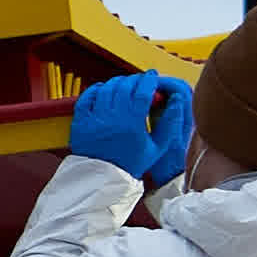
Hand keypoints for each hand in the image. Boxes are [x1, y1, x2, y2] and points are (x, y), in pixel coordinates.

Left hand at [69, 71, 189, 180]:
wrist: (104, 179)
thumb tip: (176, 100)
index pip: (143, 91)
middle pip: (125, 86)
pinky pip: (87, 97)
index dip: (149, 80)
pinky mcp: (81, 122)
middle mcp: (113, 118)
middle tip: (139, 80)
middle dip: (134, 79)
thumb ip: (169, 123)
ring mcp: (95, 119)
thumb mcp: (157, 147)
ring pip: (106, 88)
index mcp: (133, 124)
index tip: (152, 76)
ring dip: (117, 82)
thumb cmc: (132, 164)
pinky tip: (103, 88)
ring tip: (124, 84)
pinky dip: (95, 89)